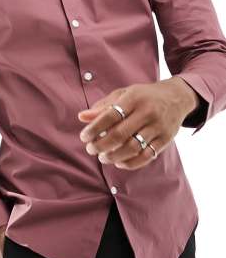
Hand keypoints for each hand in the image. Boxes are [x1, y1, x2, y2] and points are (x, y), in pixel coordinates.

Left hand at [77, 77, 198, 169]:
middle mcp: (147, 112)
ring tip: (102, 157)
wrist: (176, 97)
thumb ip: (103, 106)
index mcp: (134, 98)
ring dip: (114, 156)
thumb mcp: (123, 94)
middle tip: (91, 149)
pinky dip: (131, 163)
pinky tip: (119, 163)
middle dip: (101, 145)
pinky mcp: (166, 139)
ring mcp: (158, 127)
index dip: (94, 128)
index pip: (110, 115)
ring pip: (133, 147)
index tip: (84, 137)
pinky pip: (147, 156)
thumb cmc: (143, 96)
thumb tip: (81, 117)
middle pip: (120, 134)